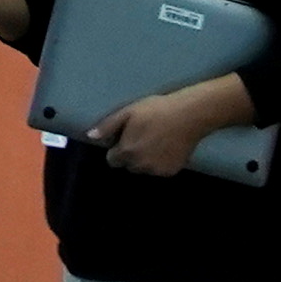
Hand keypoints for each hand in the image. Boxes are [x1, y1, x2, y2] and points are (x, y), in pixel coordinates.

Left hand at [90, 73, 259, 176]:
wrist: (190, 115)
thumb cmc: (157, 109)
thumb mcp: (129, 112)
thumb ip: (108, 126)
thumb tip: (90, 136)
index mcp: (127, 152)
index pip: (113, 160)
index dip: (118, 148)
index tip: (126, 137)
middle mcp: (140, 166)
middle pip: (128, 165)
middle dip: (131, 155)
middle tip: (143, 137)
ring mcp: (156, 171)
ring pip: (144, 169)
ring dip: (145, 160)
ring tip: (156, 141)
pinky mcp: (171, 172)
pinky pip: (159, 170)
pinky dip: (160, 162)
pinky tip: (167, 147)